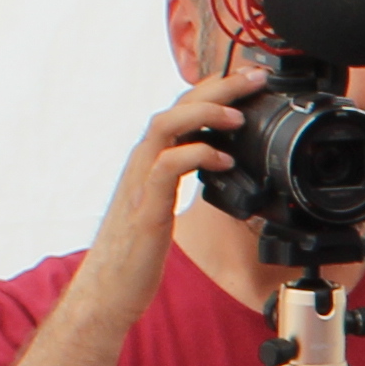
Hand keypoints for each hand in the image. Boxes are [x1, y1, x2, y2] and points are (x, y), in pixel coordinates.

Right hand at [115, 67, 263, 243]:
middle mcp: (145, 160)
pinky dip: (197, 155)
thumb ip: (187, 175)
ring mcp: (142, 180)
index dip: (215, 89)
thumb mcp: (168, 201)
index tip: (250, 80)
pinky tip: (223, 160)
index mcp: (153, 157)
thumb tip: (223, 160)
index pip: (183, 107)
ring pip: (167, 124)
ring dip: (205, 113)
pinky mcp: (147, 205)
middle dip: (218, 87)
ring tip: (239, 117)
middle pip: (178, 105)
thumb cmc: (140, 248)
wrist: (110, 286)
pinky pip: (167, 165)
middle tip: (255, 78)